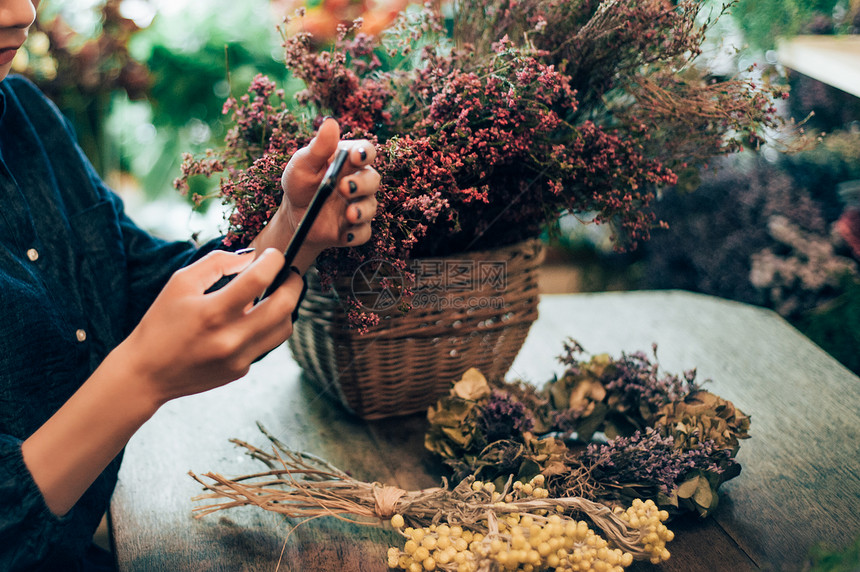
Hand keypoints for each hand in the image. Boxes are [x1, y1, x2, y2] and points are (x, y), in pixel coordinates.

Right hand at [117, 248, 303, 404]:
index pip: (259, 279)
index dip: (274, 261)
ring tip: (275, 294)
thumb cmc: (160, 323)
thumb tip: (251, 257)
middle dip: (293, 283)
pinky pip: (266, 343)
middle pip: (284, 306)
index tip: (274, 255)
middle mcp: (230, 338)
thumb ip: (217, 262)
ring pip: (284, 328)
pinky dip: (265, 326)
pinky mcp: (240, 370)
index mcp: (213, 312)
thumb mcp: (180, 283)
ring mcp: (239, 358)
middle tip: (290, 273)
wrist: (146, 373)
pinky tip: (252, 318)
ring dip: (286, 307)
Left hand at [252, 117, 378, 270]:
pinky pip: (363, 232)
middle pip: (372, 179)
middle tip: (345, 188)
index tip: (356, 157)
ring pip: (371, 206)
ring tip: (350, 215)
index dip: (365, 153)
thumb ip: (318, 147)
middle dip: (362, 184)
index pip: (365, 151)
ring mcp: (359, 205)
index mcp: (348, 161)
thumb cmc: (300, 183)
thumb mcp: (303, 164)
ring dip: (362, 210)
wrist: (294, 216)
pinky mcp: (355, 228)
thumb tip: (330, 123)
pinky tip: (345, 234)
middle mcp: (358, 182)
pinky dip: (356, 234)